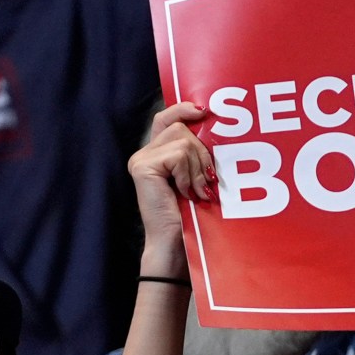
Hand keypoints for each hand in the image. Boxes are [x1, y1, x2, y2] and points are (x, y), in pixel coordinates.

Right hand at [128, 102, 214, 278]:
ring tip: (197, 191)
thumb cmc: (192, 216)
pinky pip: (177, 156)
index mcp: (157, 153)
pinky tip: (187, 194)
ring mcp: (141, 160)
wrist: (178, 244)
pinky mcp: (143, 167)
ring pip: (183, 141)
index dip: (184, 110)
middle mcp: (145, 153)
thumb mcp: (198, 178)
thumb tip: (213, 127)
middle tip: (207, 181)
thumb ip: (197, 155)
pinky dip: (188, 175)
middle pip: (182, 129)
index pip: (167, 119)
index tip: (204, 111)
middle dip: (203, 153)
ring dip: (198, 168)